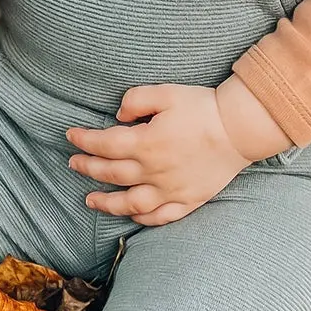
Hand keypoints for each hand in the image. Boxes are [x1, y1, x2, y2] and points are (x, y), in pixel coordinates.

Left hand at [66, 79, 290, 226]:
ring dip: (106, 203)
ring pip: (130, 203)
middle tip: (74, 164)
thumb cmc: (202, 107)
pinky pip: (160, 216)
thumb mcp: (166, 92)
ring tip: (90, 200)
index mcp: (146, 143)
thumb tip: (117, 116)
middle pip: (111, 173)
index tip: (71, 136)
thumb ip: (136, 100)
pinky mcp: (188, 200)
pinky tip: (132, 214)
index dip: (84, 141)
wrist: (239, 128)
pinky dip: (142, 218)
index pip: (104, 144)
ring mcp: (170, 190)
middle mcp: (154, 171)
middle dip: (88, 168)